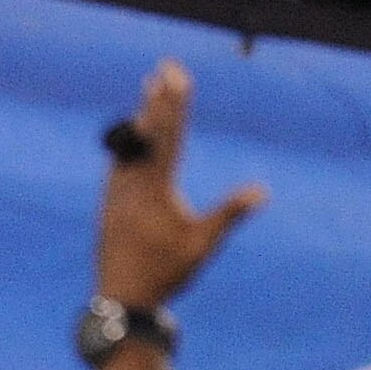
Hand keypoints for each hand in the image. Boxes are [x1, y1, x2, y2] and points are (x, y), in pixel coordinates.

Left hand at [96, 60, 266, 312]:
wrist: (121, 301)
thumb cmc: (166, 275)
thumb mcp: (202, 245)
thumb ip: (230, 214)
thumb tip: (262, 192)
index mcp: (155, 190)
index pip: (169, 136)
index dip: (175, 104)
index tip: (177, 76)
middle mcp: (131, 185)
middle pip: (147, 132)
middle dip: (159, 98)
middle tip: (163, 67)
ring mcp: (116, 194)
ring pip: (129, 146)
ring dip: (142, 117)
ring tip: (148, 91)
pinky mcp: (108, 205)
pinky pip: (118, 164)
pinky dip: (128, 144)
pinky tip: (129, 137)